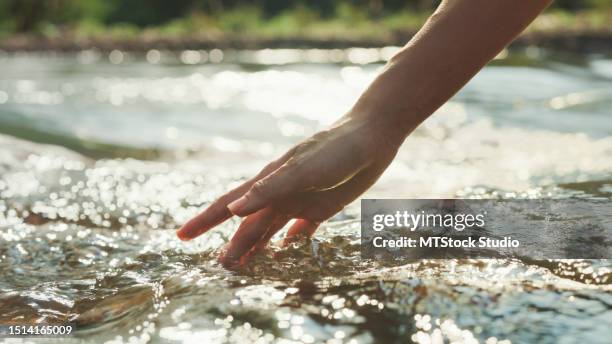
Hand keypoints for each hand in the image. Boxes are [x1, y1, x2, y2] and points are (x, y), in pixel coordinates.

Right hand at [176, 114, 402, 267]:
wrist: (371, 137)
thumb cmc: (335, 150)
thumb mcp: (302, 170)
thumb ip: (268, 190)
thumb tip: (232, 212)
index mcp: (268, 183)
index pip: (228, 205)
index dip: (204, 221)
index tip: (182, 237)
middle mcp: (279, 194)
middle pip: (249, 225)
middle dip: (233, 246)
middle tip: (221, 269)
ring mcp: (299, 200)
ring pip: (271, 230)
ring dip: (257, 248)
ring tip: (245, 267)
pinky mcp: (321, 207)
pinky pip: (300, 230)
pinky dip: (291, 242)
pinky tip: (285, 252)